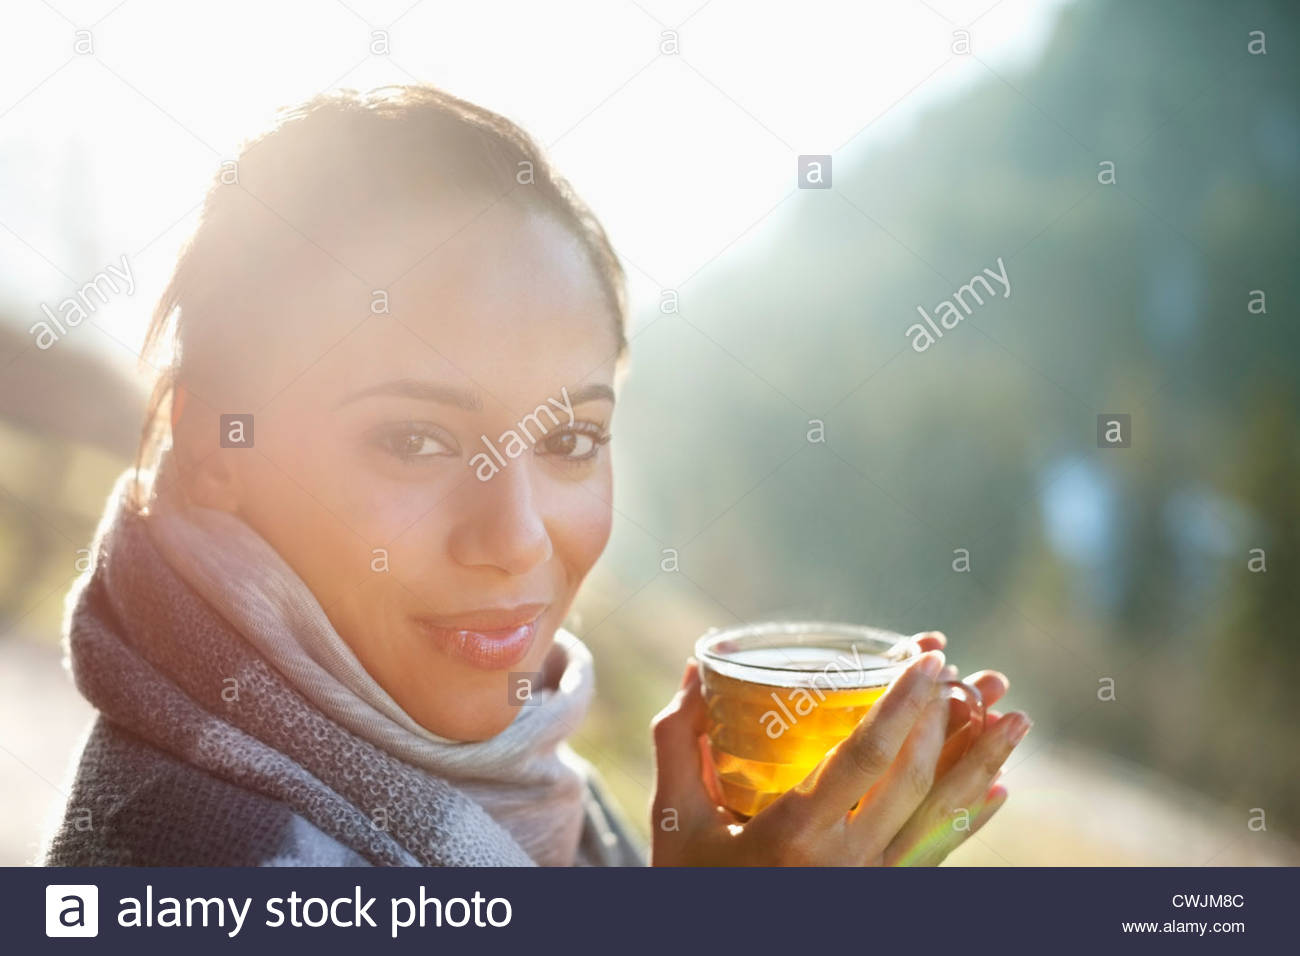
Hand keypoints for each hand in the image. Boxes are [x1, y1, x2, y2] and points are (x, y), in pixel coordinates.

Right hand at [650, 632, 1029, 865]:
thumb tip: (694, 673)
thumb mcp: (675, 818)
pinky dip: (970, 820)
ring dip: (980, 762)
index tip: (928, 660)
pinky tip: (996, 788)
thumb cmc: (689, 887)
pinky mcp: (879, 896)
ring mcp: (869, 883)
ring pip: (939, 817)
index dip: (902, 704)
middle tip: (964, 673)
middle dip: (948, 720)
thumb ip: (680, 742)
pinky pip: (936, 853)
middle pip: (916, 781)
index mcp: (796, 834)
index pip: (865, 757)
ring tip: (1012, 718)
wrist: (712, 955)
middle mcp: (845, 861)